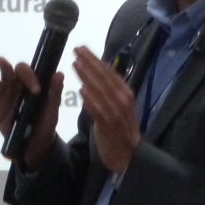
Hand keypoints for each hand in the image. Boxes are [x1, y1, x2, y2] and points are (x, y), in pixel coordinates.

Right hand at [0, 57, 62, 170]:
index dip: (29, 76)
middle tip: (1, 61)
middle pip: (7, 73)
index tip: (36, 90)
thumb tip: (60, 73)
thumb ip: (55, 91)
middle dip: (5, 67)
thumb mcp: (52, 107)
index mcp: (27, 84)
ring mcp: (3, 101)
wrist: (37, 143)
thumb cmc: (46, 120)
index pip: (25, 72)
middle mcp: (14, 88)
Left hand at [73, 46, 139, 173]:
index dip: (95, 59)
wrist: (129, 156)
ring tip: (76, 63)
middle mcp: (123, 100)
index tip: (82, 48)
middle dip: (89, 62)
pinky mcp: (110, 126)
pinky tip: (82, 90)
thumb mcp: (118, 106)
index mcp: (125, 93)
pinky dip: (91, 100)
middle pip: (104, 77)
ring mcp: (117, 113)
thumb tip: (96, 73)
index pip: (109, 72)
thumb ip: (109, 91)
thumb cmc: (121, 130)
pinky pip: (99, 110)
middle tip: (75, 49)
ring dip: (88, 76)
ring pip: (101, 91)